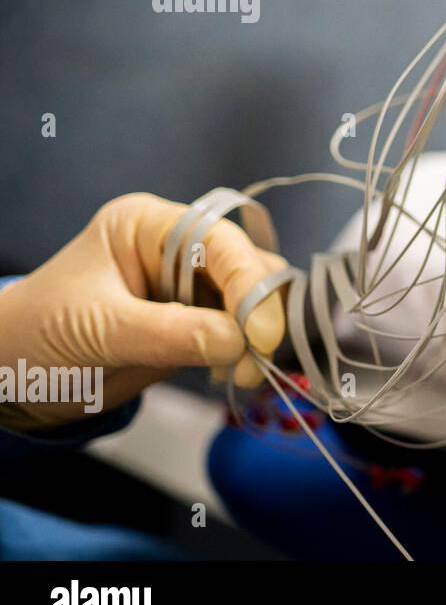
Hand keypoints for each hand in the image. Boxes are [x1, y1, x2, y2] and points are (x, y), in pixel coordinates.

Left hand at [0, 193, 285, 429]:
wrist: (12, 378)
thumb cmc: (39, 336)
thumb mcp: (98, 331)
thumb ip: (169, 333)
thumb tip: (239, 342)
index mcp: (148, 226)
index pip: (219, 240)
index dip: (248, 282)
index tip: (261, 334)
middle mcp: (178, 247)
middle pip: (247, 265)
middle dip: (258, 312)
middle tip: (254, 361)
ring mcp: (191, 284)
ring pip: (255, 297)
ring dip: (258, 336)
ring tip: (242, 374)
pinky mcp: (199, 321)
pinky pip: (242, 330)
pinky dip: (248, 352)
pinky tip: (235, 373)